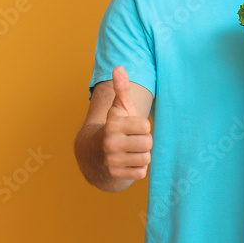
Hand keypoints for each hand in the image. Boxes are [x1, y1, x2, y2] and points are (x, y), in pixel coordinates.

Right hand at [101, 66, 152, 180]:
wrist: (95, 155)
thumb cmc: (115, 127)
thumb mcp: (119, 108)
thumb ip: (121, 88)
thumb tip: (118, 67)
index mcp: (113, 125)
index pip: (146, 126)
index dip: (142, 127)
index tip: (132, 128)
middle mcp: (110, 143)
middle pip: (148, 143)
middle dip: (143, 142)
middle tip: (132, 141)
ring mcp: (112, 160)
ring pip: (146, 158)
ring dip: (141, 155)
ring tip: (130, 151)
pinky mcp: (115, 175)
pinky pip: (141, 172)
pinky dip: (137, 169)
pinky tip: (127, 163)